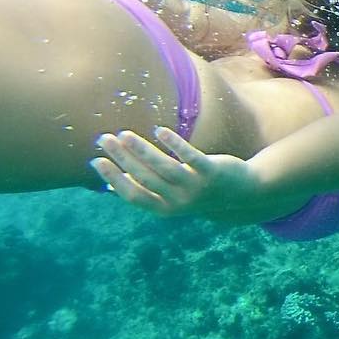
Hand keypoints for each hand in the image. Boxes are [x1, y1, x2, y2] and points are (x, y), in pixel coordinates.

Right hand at [91, 127, 258, 220]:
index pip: (134, 196)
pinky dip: (175, 144)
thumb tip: (111, 184)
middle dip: (122, 159)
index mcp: (165, 208)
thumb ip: (147, 190)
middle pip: (145, 178)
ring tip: (124, 134)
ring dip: (142, 150)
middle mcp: (179, 200)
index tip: (96, 161)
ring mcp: (196, 186)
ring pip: (164, 168)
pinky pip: (191, 157)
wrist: (241, 194)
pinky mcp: (212, 171)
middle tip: (105, 139)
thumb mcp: (172, 196)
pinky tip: (159, 130)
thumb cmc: (198, 191)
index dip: (114, 180)